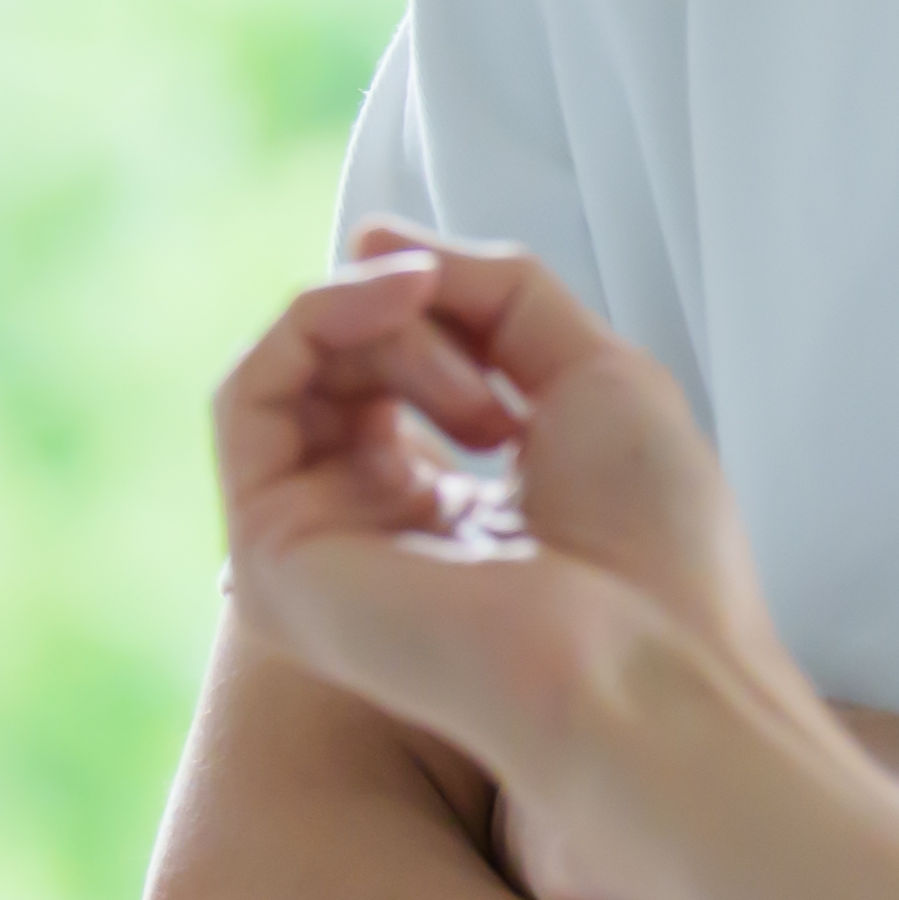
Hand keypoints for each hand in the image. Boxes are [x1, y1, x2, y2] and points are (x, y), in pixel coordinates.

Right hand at [214, 238, 837, 890]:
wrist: (649, 662)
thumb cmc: (653, 550)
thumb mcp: (590, 369)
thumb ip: (492, 291)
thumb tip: (368, 237)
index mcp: (447, 515)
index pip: (388, 372)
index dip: (435, 310)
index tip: (498, 321)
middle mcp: (369, 536)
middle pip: (335, 363)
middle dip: (412, 317)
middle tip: (491, 370)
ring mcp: (315, 553)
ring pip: (288, 370)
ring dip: (376, 320)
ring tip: (468, 376)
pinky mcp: (272, 559)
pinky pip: (245, 395)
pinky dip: (312, 320)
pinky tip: (391, 307)